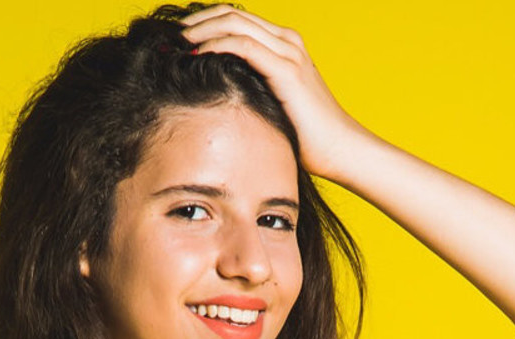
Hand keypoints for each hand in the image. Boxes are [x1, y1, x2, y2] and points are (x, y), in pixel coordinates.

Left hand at [178, 4, 365, 178]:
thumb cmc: (310, 140)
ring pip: (234, 22)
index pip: (238, 20)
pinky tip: (197, 54)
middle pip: (232, 13)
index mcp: (285, 47)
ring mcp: (288, 51)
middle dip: (198, 21)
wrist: (342, 150)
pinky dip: (216, 44)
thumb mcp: (277, 109)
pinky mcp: (285, 69)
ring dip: (201, 29)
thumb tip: (222, 100)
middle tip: (172, 36)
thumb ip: (256, 94)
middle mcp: (287, 41)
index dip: (207, 24)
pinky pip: (243, 44)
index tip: (182, 41)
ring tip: (179, 43)